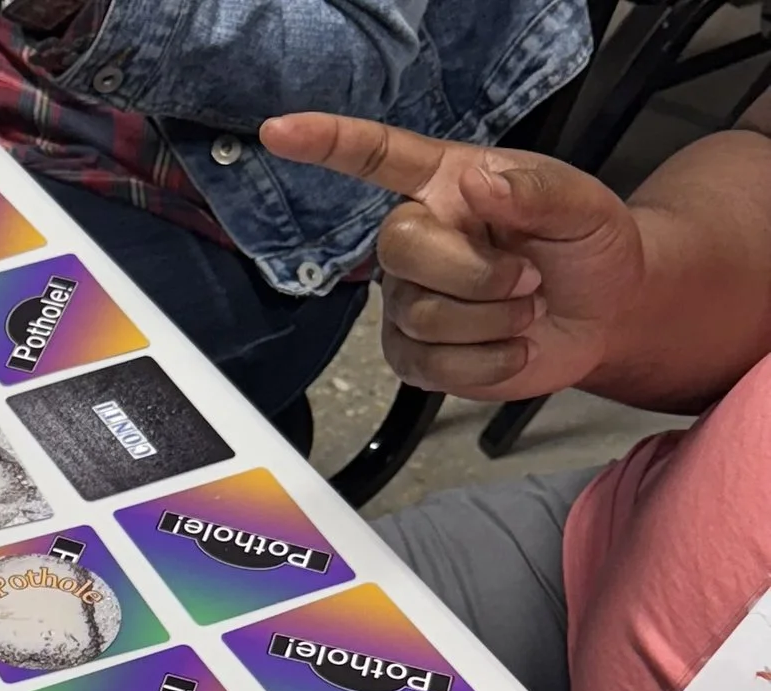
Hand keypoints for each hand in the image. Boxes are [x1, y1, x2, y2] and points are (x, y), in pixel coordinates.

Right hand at [262, 113, 644, 400]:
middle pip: (400, 250)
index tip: (280, 130)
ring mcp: (407, 300)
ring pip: (421, 316)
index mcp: (448, 186)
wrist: (604, 314)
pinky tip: (512, 347)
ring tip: (525, 310)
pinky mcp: (414, 355)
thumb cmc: (588, 248)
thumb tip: (479, 183)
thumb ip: (538, 192)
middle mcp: (418, 239)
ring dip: (492, 321)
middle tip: (528, 279)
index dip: (327, 143)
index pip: (377, 159)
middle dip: (474, 274)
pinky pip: (431, 366)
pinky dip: (486, 363)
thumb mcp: (585, 205)